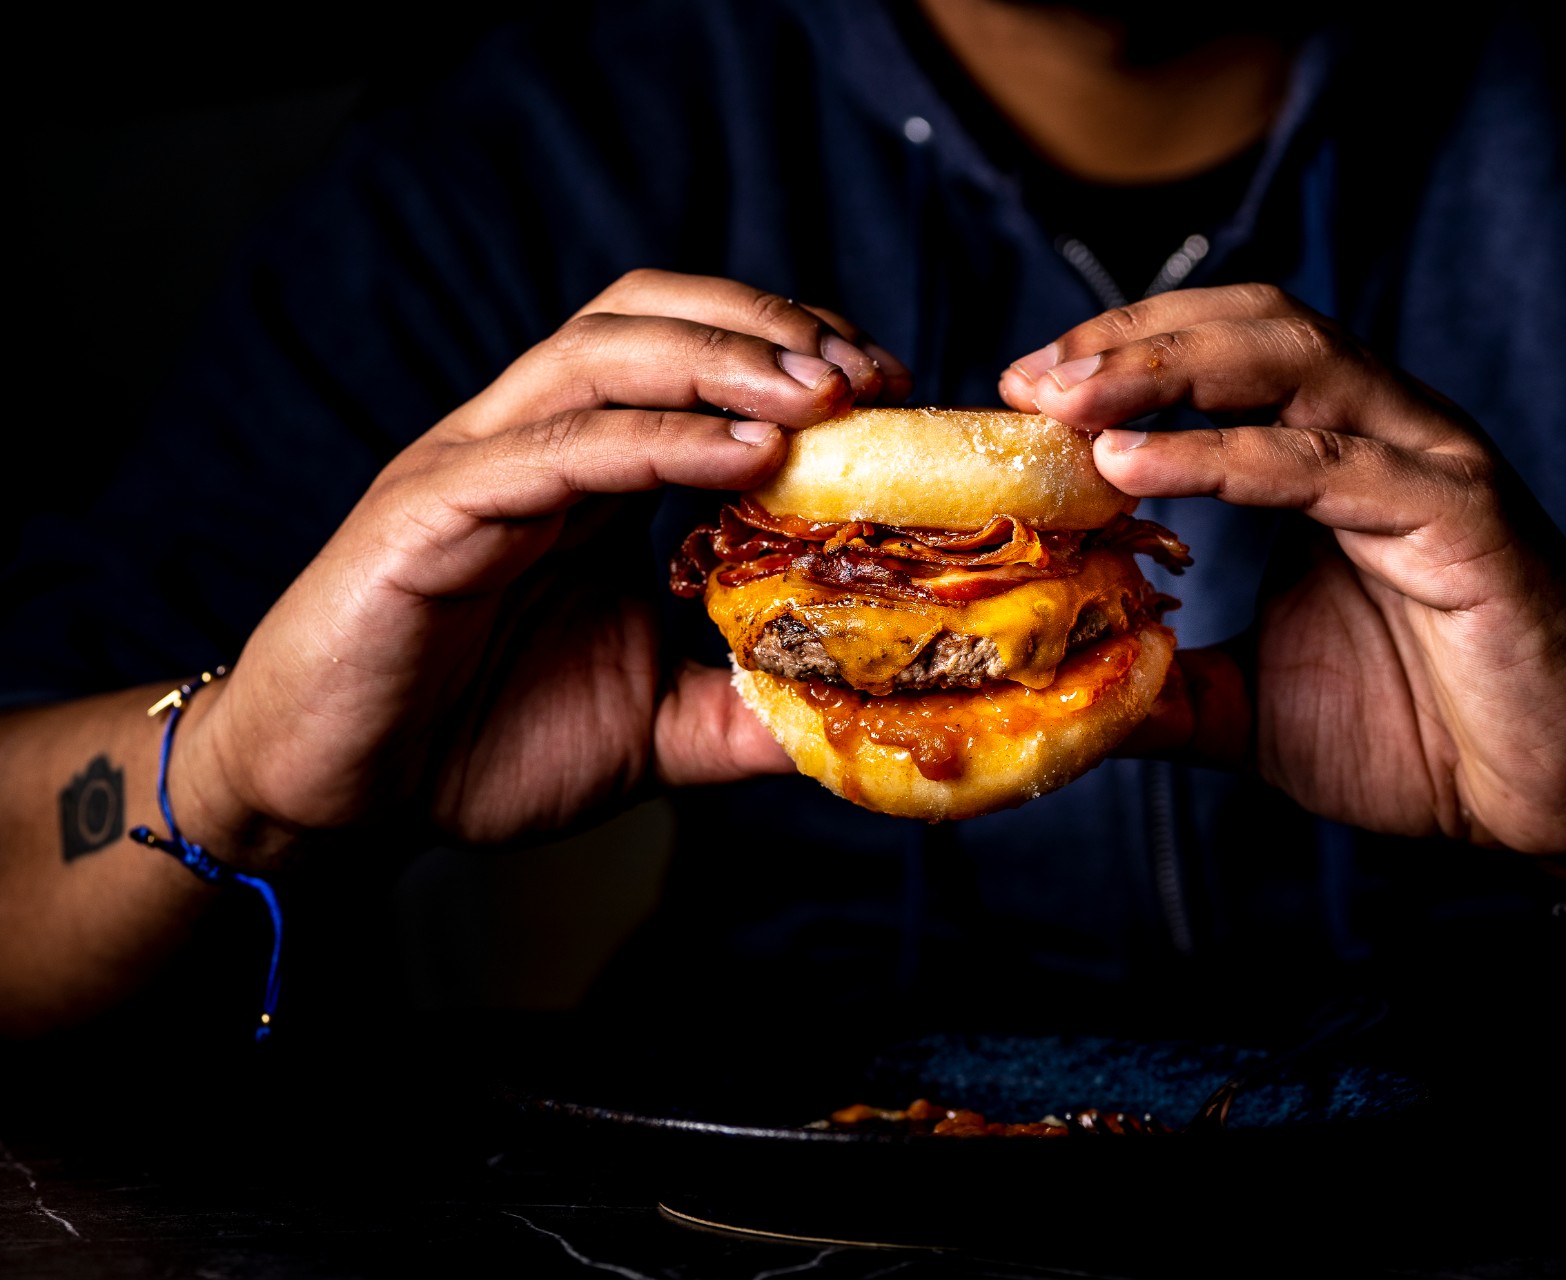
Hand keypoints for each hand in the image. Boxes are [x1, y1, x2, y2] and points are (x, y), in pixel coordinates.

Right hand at [180, 270, 910, 858]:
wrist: (336, 801)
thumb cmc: (479, 746)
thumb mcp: (653, 729)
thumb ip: (743, 711)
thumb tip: (852, 721)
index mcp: (585, 475)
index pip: (690, 359)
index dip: (788, 355)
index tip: (888, 390)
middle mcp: (531, 445)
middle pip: (646, 317)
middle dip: (764, 327)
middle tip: (867, 372)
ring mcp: (475, 468)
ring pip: (600, 356)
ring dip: (721, 358)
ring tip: (822, 391)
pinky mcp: (427, 514)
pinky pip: (554, 452)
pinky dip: (657, 440)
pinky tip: (746, 455)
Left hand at [1001, 285, 1565, 854]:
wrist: (1554, 804)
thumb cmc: (1420, 737)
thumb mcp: (1248, 709)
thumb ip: (1160, 684)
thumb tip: (1053, 687)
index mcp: (1332, 457)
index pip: (1220, 359)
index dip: (1121, 359)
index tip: (1020, 392)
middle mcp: (1382, 437)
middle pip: (1252, 327)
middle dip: (1132, 339)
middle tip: (1030, 379)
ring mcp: (1429, 466)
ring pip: (1296, 362)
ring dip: (1168, 369)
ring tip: (1069, 401)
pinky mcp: (1465, 520)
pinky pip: (1334, 463)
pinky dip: (1228, 456)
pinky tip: (1139, 466)